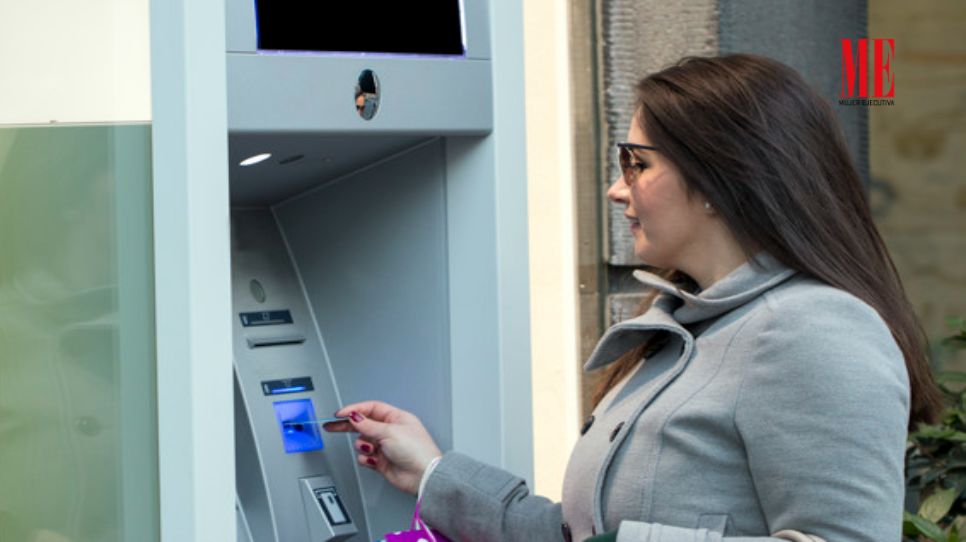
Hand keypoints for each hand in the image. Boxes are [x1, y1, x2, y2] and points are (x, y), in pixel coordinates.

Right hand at [324, 401, 441, 494]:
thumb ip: (368, 425)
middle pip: (363, 424)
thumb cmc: (416, 451)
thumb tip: (354, 416)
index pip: (371, 409)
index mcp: (396, 418)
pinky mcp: (382, 461)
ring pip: (362, 442)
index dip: (354, 410)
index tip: (340, 414)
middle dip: (347, 425)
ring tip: (370, 450)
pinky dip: (366, 459)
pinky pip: (365, 457)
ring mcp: (386, 446)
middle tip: (331, 425)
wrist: (422, 476)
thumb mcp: (389, 432)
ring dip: (362, 446)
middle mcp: (391, 431)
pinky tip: (373, 460)